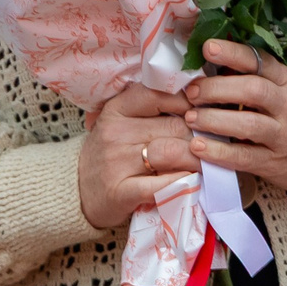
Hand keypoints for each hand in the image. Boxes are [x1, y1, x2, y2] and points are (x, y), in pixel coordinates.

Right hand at [77, 84, 199, 230]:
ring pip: (173, 151)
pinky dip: (182, 183)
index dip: (189, 102)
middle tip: (211, 145)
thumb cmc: (110, 155)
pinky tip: (191, 183)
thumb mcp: (123, 123)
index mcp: (118, 109)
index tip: (202, 112)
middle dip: (200, 135)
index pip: (161, 93)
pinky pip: (161, 184)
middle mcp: (116, 131)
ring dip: (197, 159)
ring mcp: (117, 162)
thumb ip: (152, 111)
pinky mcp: (121, 192)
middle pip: (175, 125)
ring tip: (205, 164)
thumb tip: (201, 101)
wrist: (75, 192)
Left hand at [182, 40, 286, 199]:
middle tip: (192, 91)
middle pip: (254, 90)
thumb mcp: (286, 92)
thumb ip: (256, 80)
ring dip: (215, 119)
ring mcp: (282, 136)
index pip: (261, 61)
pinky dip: (219, 152)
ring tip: (190, 118)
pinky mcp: (274, 163)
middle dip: (218, 88)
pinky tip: (198, 147)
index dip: (234, 53)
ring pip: (249, 124)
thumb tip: (210, 64)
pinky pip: (245, 157)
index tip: (208, 48)